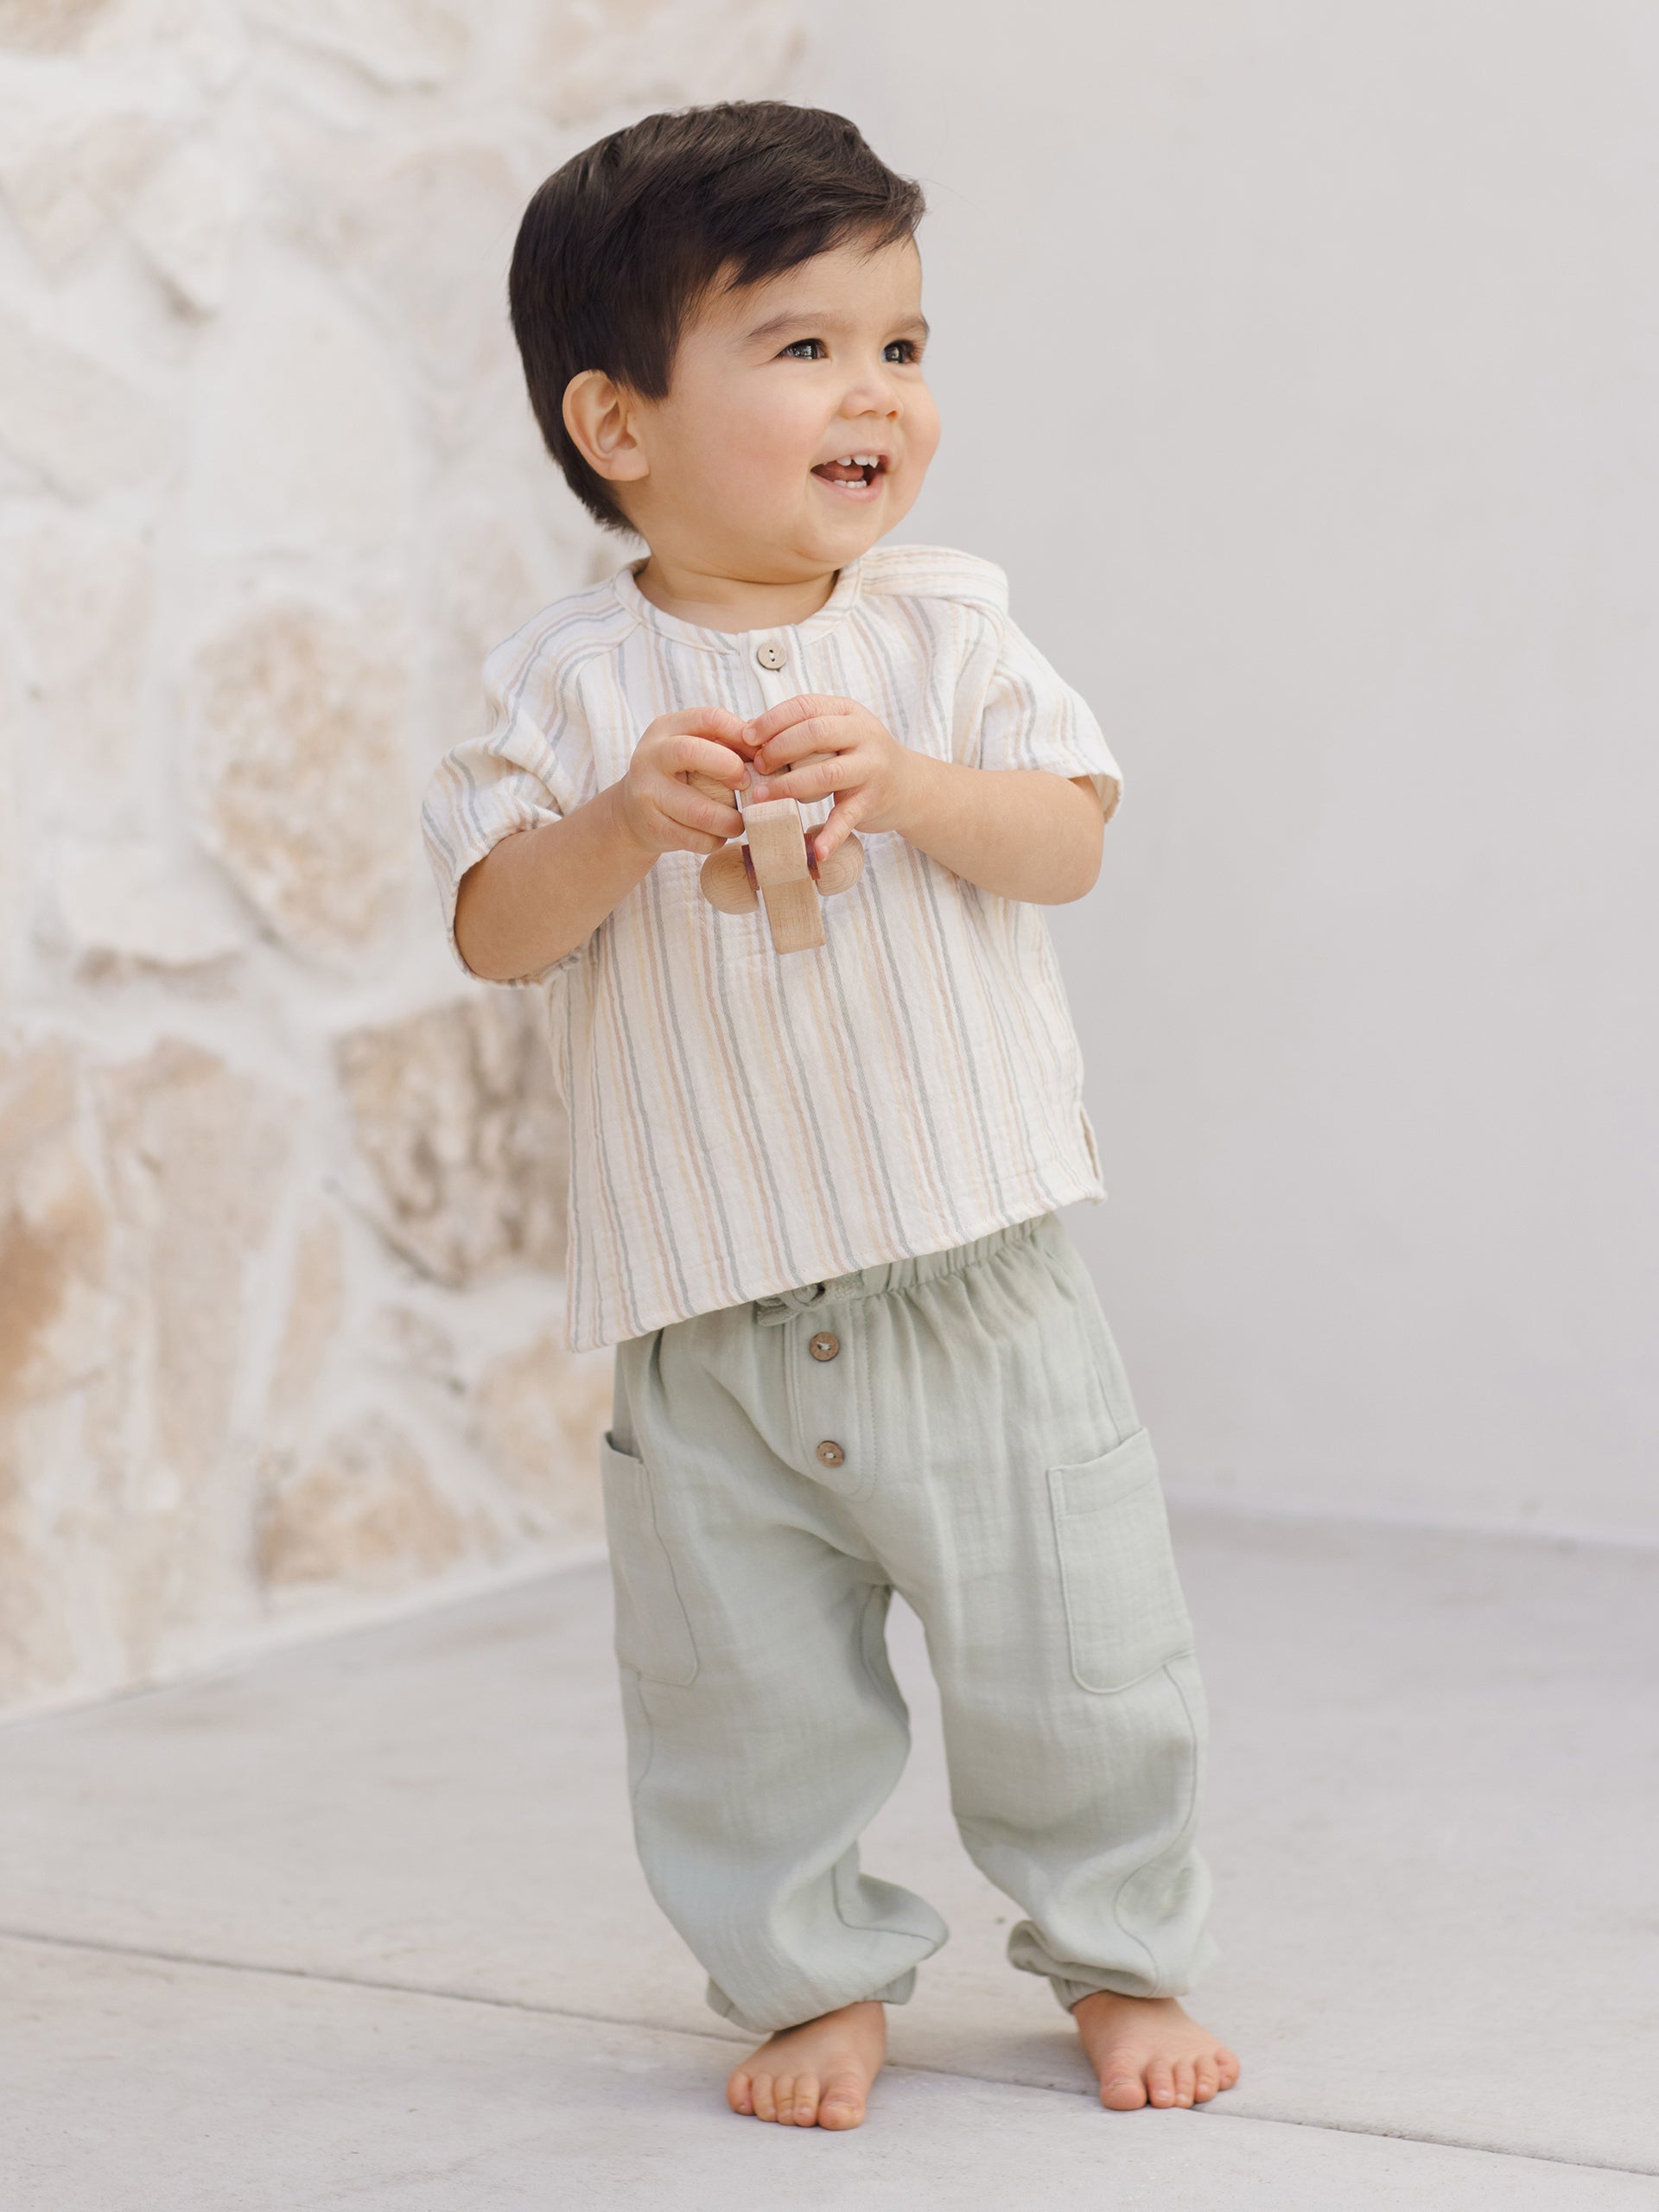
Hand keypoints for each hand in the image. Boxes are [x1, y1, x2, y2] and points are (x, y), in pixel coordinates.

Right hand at [616, 707, 754, 857]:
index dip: (741, 735)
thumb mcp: (693, 751)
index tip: (758, 755)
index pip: (709, 719)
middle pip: (691, 752)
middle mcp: (650, 756)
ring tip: (740, 821)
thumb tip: (770, 749)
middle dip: (729, 768)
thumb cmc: (677, 778)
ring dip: (730, 819)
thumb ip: (725, 744)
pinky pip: (694, 838)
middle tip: (746, 785)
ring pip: (698, 809)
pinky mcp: (651, 826)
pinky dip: (715, 840)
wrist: (632, 813)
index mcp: (665, 729)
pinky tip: (718, 836)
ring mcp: (647, 792)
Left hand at [746, 694, 920, 865]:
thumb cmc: (859, 758)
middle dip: (779, 749)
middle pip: (815, 733)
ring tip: (763, 799)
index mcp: (847, 711)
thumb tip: (749, 732)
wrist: (910, 786)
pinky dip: (831, 835)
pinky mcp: (873, 800)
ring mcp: (871, 767)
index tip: (747, 737)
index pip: (805, 706)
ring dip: (790, 786)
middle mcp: (863, 734)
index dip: (773, 720)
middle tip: (757, 768)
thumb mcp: (837, 733)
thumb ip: (801, 730)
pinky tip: (816, 851)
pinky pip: (848, 817)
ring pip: (827, 773)